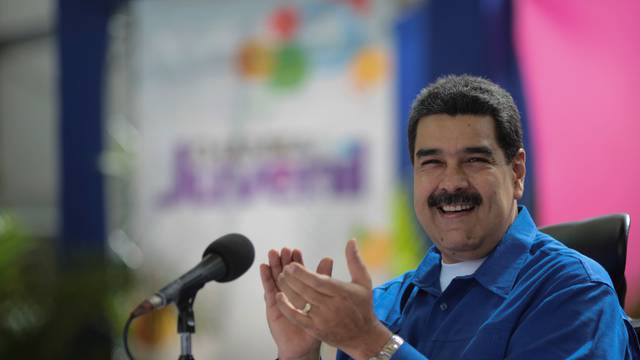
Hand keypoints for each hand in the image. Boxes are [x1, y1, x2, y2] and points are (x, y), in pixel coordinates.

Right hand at [260, 247, 332, 359]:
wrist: (303, 346)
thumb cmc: (314, 324)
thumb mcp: (321, 300)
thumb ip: (323, 279)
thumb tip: (328, 259)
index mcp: (302, 290)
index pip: (299, 272)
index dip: (296, 261)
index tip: (295, 250)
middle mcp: (290, 291)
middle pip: (285, 272)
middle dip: (284, 260)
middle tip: (284, 249)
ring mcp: (280, 297)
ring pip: (276, 278)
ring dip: (273, 265)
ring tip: (273, 253)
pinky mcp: (273, 305)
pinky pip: (269, 290)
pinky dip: (266, 278)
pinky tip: (264, 268)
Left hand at [276, 240, 391, 359]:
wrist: (363, 336)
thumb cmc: (363, 306)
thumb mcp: (363, 281)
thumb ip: (355, 260)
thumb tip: (351, 240)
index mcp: (342, 293)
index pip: (319, 281)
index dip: (303, 273)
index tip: (292, 264)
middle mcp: (331, 306)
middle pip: (307, 290)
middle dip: (292, 278)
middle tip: (284, 268)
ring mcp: (323, 319)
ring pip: (300, 302)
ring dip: (287, 289)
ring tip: (280, 277)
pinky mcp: (316, 330)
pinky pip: (297, 318)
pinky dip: (286, 307)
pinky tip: (278, 297)